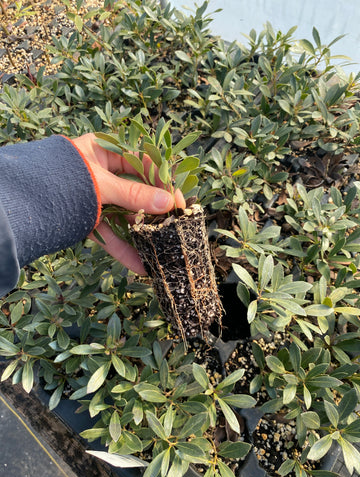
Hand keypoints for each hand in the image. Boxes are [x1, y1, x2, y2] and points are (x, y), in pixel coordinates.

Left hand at [71, 133, 185, 273]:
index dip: (163, 181)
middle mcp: (103, 173)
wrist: (19, 203)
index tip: (178, 200)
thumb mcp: (101, 184)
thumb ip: (134, 194)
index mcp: (105, 151)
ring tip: (162, 249)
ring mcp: (97, 199)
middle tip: (175, 225)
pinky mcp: (89, 220)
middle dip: (155, 211)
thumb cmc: (60, 179)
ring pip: (126, 215)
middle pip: (138, 192)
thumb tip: (167, 204)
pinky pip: (110, 233)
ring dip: (143, 233)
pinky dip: (123, 249)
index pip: (144, 162)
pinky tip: (140, 266)